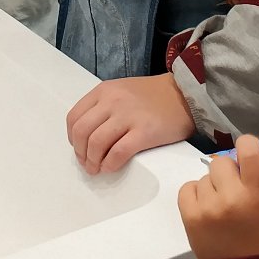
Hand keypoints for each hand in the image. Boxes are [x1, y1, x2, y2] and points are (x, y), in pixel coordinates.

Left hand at [66, 72, 194, 174]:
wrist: (185, 94)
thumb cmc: (154, 96)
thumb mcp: (122, 90)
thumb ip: (103, 106)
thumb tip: (87, 135)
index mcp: (104, 91)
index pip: (74, 117)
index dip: (72, 138)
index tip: (79, 148)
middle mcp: (112, 101)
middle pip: (82, 132)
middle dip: (80, 153)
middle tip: (87, 163)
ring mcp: (128, 116)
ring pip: (96, 143)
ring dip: (93, 162)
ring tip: (97, 168)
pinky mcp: (144, 132)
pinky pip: (118, 153)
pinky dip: (109, 165)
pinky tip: (111, 168)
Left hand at [177, 135, 258, 258]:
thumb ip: (258, 179)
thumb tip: (243, 154)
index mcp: (256, 193)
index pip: (249, 148)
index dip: (247, 145)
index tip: (246, 152)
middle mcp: (231, 196)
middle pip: (221, 161)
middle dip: (228, 172)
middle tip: (232, 189)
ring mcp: (207, 206)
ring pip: (204, 176)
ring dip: (212, 186)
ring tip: (219, 206)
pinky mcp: (189, 216)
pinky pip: (188, 188)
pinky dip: (196, 195)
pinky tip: (205, 209)